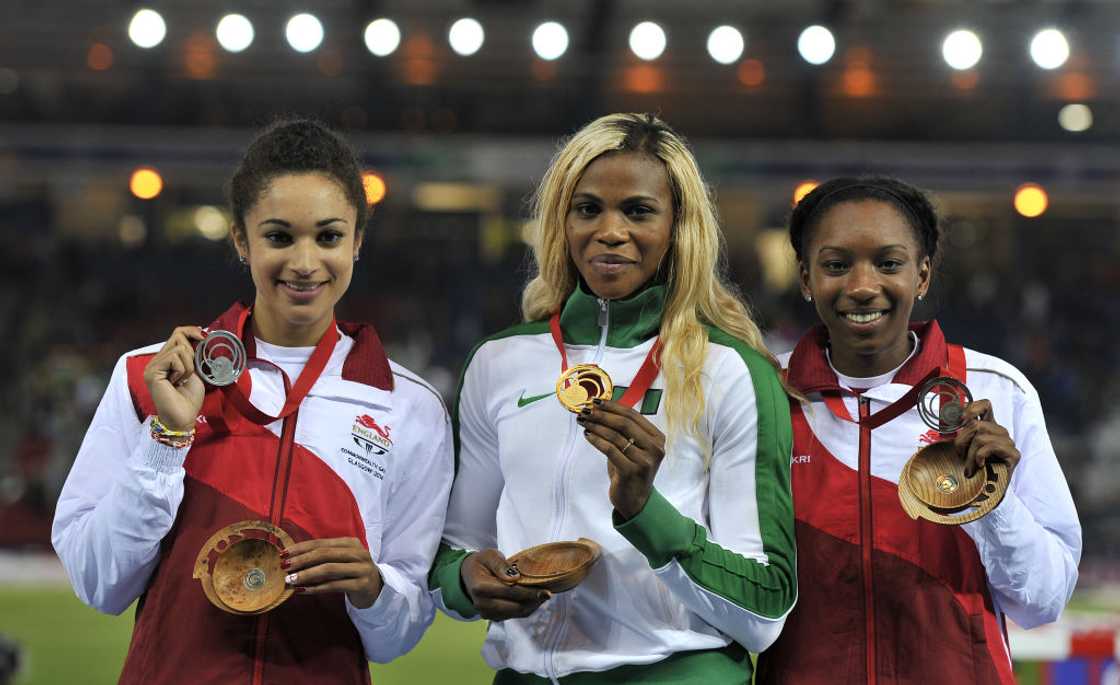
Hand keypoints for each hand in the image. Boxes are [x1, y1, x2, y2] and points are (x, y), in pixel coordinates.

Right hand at [143, 326, 205, 430]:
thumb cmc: (190, 398)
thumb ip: (193, 355)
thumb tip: (201, 335)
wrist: (184, 417)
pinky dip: (183, 369)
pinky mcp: (153, 371)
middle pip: (178, 335)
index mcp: (166, 359)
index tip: (204, 337)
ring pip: (179, 347)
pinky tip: (177, 382)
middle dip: (192, 352)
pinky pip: (175, 357)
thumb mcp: (195, 371)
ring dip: (189, 365)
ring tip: (183, 380)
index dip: (192, 331)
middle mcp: (156, 360)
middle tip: (191, 371)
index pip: (177, 334)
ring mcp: (153, 365)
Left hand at [281, 537, 382, 608]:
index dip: (301, 548)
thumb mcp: (341, 560)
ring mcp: (362, 569)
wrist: (375, 589)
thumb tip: (293, 558)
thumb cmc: (352, 573)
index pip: (322, 543)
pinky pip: (334, 586)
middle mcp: (358, 553)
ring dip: (306, 575)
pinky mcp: (362, 585)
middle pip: (324, 554)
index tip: (284, 554)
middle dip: (301, 560)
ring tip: (290, 580)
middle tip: (285, 567)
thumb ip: (323, 557)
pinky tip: (302, 591)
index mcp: (351, 543)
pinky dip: (316, 588)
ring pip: (328, 569)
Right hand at [461, 549, 550, 619]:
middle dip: (534, 601)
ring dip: (532, 606)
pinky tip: (533, 599)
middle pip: (516, 607)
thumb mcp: (489, 555)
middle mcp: (482, 604)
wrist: (466, 576)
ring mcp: (486, 613)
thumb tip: (515, 578)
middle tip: (548, 592)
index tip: (547, 591)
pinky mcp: (492, 617)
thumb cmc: (480, 562)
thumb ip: (501, 565)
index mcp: (481, 587)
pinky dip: (526, 608)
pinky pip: (514, 615)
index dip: (530, 593)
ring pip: (517, 613)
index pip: (510, 592)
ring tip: (543, 595)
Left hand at [578, 399, 666, 519]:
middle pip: (625, 423)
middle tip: (586, 410)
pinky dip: (597, 440)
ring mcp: (645, 461)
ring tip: (583, 421)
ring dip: (596, 426)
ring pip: (616, 436)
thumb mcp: (632, 448)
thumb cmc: (630, 469)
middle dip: (602, 415)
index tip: (596, 401)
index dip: (613, 406)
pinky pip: (611, 450)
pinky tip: (587, 435)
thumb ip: (623, 430)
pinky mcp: (632, 471)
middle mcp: (655, 448)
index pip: (633, 415)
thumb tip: (599, 408)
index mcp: (657, 438)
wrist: (635, 500)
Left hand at [953, 399, 1021, 478]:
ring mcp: (1008, 443)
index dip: (973, 407)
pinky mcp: (1013, 455)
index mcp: (988, 427)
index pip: (985, 405)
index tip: (960, 419)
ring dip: (969, 454)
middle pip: (976, 425)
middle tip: (960, 457)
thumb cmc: (974, 471)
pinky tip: (980, 465)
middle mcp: (1000, 432)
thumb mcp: (963, 450)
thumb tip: (948, 421)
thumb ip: (960, 436)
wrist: (987, 493)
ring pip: (981, 437)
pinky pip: (990, 446)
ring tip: (969, 468)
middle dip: (962, 441)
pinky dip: (979, 456)